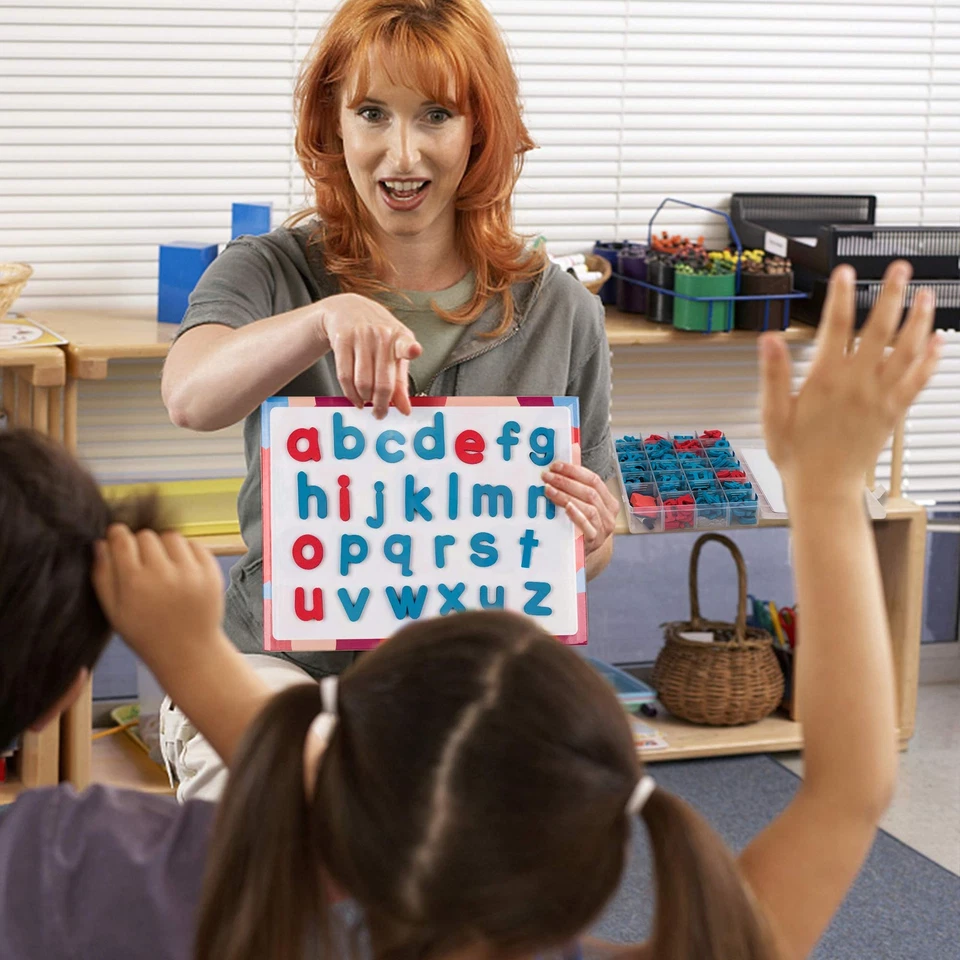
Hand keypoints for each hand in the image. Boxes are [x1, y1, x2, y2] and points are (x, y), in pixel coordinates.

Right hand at [92, 524, 223, 661]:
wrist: (189, 651)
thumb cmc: (147, 633)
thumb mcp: (114, 612)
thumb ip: (103, 576)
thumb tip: (100, 544)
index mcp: (135, 583)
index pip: (122, 539)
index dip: (117, 535)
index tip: (117, 538)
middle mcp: (164, 574)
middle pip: (146, 536)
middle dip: (140, 544)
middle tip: (141, 563)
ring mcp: (191, 572)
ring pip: (171, 537)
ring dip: (164, 546)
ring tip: (162, 566)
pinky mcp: (211, 572)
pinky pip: (194, 545)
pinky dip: (185, 552)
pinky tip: (180, 570)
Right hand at [317, 293, 423, 418]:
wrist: (349, 309)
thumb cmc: (378, 336)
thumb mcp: (395, 353)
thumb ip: (401, 382)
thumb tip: (405, 410)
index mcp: (400, 338)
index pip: (406, 344)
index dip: (410, 349)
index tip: (414, 350)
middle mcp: (381, 335)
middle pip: (382, 381)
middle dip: (381, 404)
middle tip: (380, 414)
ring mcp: (360, 336)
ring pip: (362, 382)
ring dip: (365, 399)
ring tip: (367, 403)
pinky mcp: (341, 340)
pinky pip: (345, 376)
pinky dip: (350, 394)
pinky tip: (356, 398)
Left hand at [541, 461, 619, 555]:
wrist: (582, 555)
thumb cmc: (581, 527)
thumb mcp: (583, 507)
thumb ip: (577, 488)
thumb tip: (562, 463)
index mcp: (608, 501)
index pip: (594, 480)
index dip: (574, 471)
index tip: (556, 465)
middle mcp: (609, 514)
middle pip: (590, 492)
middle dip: (566, 481)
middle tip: (547, 476)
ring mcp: (603, 528)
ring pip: (588, 506)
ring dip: (566, 495)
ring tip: (548, 489)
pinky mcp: (594, 541)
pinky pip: (587, 525)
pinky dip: (577, 514)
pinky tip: (566, 507)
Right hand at [760, 260, 939, 496]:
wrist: (825, 489)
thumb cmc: (797, 455)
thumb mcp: (773, 415)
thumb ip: (773, 375)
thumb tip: (769, 340)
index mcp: (826, 381)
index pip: (836, 327)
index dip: (841, 296)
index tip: (846, 273)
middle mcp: (858, 385)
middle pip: (880, 330)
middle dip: (892, 295)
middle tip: (900, 269)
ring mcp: (880, 397)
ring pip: (907, 350)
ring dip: (919, 320)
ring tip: (925, 296)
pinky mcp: (894, 412)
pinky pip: (918, 380)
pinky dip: (930, 359)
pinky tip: (936, 341)